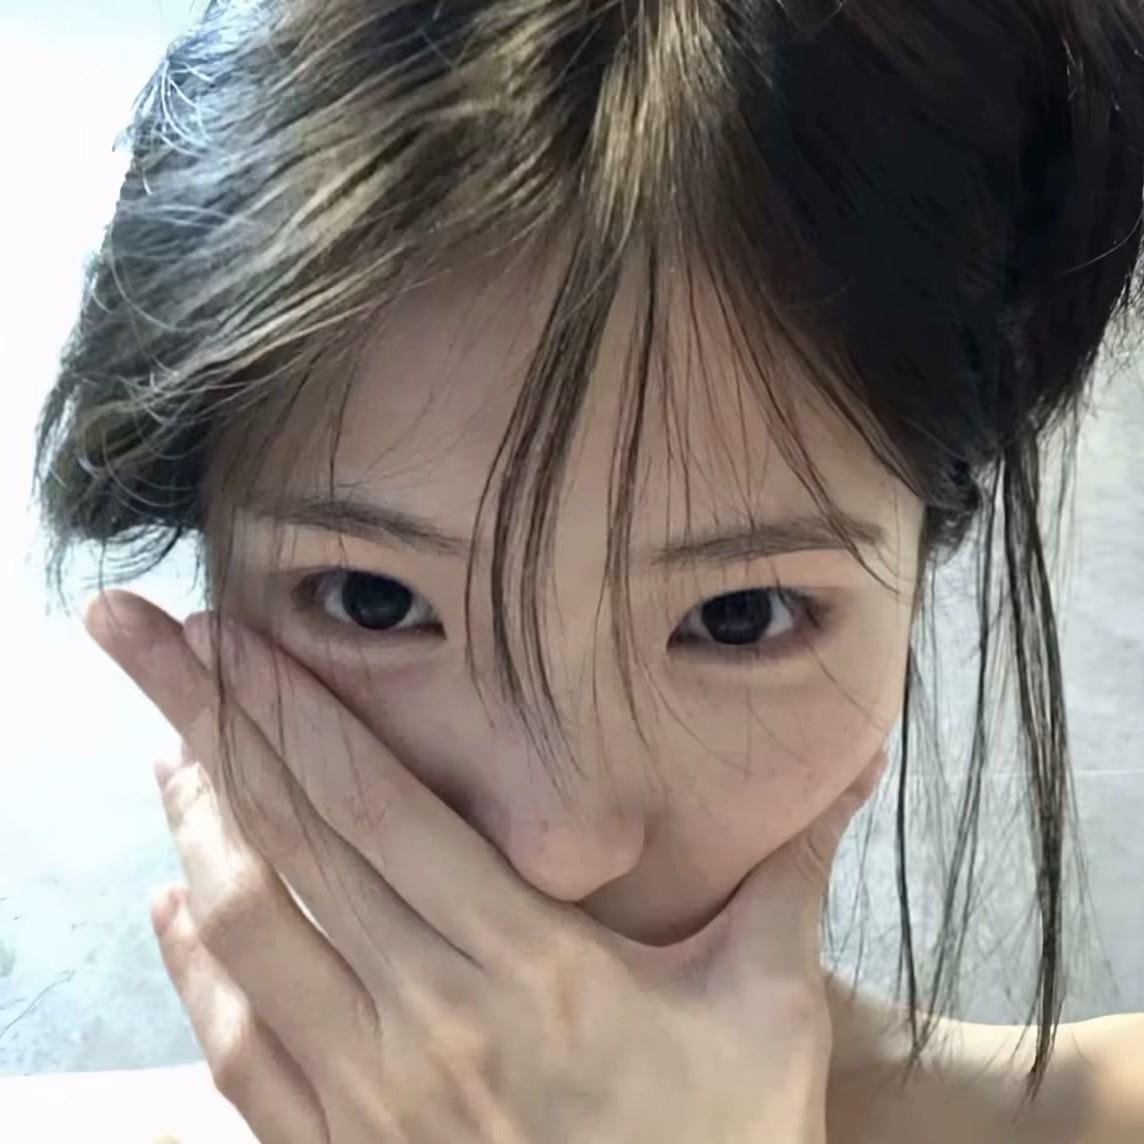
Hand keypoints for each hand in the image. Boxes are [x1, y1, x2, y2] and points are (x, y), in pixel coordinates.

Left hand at [86, 589, 883, 1143]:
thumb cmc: (729, 1141)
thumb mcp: (773, 997)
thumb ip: (793, 864)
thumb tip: (851, 754)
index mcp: (530, 969)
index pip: (377, 808)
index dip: (294, 710)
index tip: (231, 635)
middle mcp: (430, 1023)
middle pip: (288, 844)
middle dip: (206, 726)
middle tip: (142, 643)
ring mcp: (371, 1099)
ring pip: (245, 933)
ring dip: (195, 825)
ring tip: (167, 747)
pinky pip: (237, 1047)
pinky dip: (193, 961)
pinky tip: (178, 896)